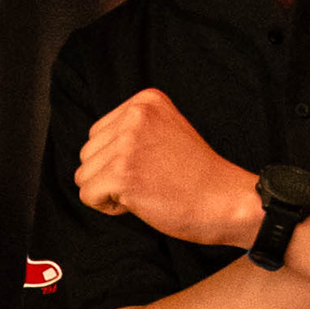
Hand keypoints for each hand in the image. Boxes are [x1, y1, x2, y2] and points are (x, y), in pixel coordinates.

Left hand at [74, 88, 260, 246]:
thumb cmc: (197, 176)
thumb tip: (92, 149)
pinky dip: (109, 207)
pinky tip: (140, 202)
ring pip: (83, 175)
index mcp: (146, 101)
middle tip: (151, 181)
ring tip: (147, 190)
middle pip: (87, 153)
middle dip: (110, 175)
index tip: (154, 165)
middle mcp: (135, 115)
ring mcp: (128, 143)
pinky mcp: (122, 173)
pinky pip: (87, 195)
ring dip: (109, 191)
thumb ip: (131, 131)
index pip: (98, 134)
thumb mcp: (166, 132)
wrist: (226, 201)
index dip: (119, 159)